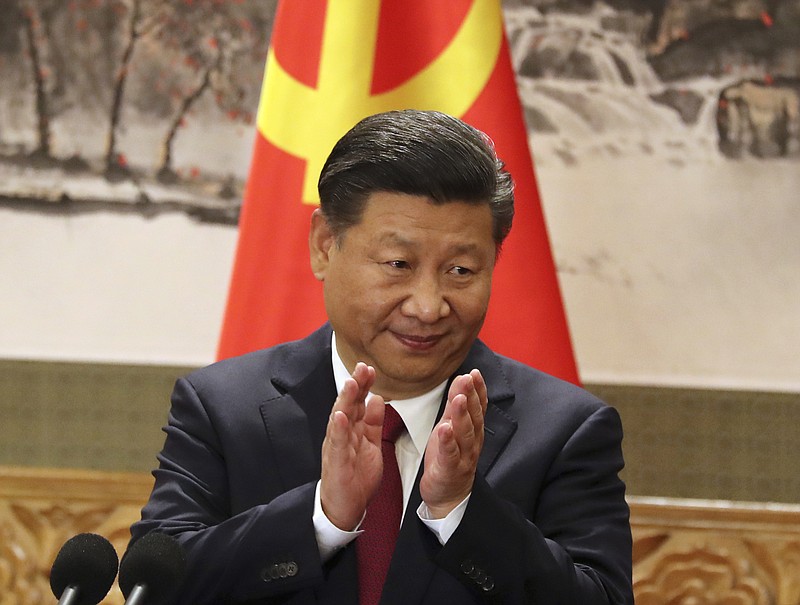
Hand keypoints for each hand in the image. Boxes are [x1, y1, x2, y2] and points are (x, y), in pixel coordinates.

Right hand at [320, 362, 384, 530]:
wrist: (344, 507)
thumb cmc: (355, 476)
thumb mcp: (370, 444)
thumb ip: (374, 422)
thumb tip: (378, 398)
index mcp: (353, 429)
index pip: (358, 402)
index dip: (363, 385)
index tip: (370, 369)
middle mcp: (342, 434)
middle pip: (349, 405)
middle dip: (355, 385)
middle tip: (362, 367)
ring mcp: (337, 446)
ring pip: (340, 419)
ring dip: (345, 401)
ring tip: (351, 383)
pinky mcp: (336, 462)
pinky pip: (337, 444)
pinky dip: (338, 429)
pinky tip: (340, 416)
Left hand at [420, 369, 487, 517]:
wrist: (448, 495)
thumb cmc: (449, 458)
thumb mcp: (450, 426)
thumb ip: (455, 405)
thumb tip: (461, 379)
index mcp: (473, 431)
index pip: (479, 407)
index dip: (478, 390)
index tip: (474, 373)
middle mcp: (472, 442)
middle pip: (473, 417)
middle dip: (471, 397)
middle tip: (467, 379)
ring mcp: (463, 457)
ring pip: (465, 433)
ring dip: (462, 415)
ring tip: (458, 399)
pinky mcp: (450, 469)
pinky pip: (450, 454)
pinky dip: (448, 441)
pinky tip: (444, 428)